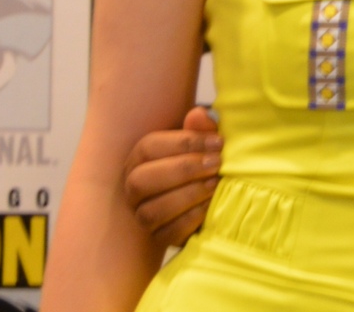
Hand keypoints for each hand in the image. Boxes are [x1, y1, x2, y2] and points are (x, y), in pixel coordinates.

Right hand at [124, 106, 221, 248]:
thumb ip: (203, 127)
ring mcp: (142, 214)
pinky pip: (166, 234)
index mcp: (141, 157)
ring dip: (187, 196)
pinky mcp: (158, 237)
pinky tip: (211, 207)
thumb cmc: (207, 158)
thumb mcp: (208, 139)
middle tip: (216, 165)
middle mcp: (134, 186)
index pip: (149, 147)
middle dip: (183, 170)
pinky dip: (191, 219)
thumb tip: (197, 115)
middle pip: (142, 180)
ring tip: (215, 185)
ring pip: (151, 211)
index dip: (185, 143)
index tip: (219, 143)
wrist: (214, 192)